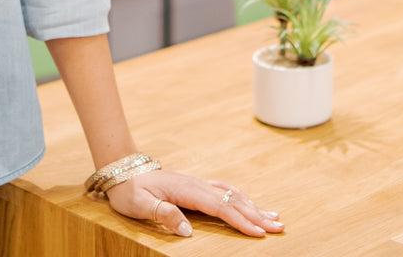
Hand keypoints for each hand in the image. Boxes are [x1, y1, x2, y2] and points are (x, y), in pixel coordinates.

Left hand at [106, 169, 283, 237]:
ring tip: (274, 217)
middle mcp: (197, 185)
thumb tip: (188, 231)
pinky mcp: (197, 186)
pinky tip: (251, 204)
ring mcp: (198, 184)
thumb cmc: (130, 191)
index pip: (220, 207)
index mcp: (187, 190)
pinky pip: (226, 191)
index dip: (240, 220)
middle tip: (279, 227)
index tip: (258, 233)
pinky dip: (242, 198)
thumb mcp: (140, 206)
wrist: (123, 171)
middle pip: (233, 200)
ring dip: (254, 206)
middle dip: (257, 214)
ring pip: (233, 194)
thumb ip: (164, 215)